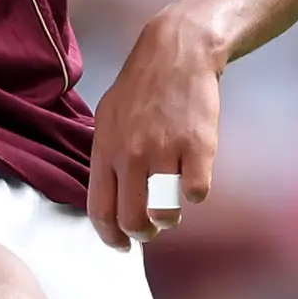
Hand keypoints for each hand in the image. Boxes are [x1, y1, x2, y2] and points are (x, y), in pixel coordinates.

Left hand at [89, 9, 225, 250]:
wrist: (178, 53)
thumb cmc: (143, 87)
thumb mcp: (109, 118)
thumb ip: (107, 157)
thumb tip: (111, 197)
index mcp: (105, 149)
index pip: (100, 210)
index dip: (111, 236)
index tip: (122, 245)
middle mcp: (130, 155)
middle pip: (132, 220)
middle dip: (143, 234)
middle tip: (152, 230)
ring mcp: (164, 151)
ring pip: (165, 213)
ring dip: (171, 217)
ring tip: (173, 204)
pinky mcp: (197, 147)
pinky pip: (196, 192)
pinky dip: (197, 192)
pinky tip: (194, 177)